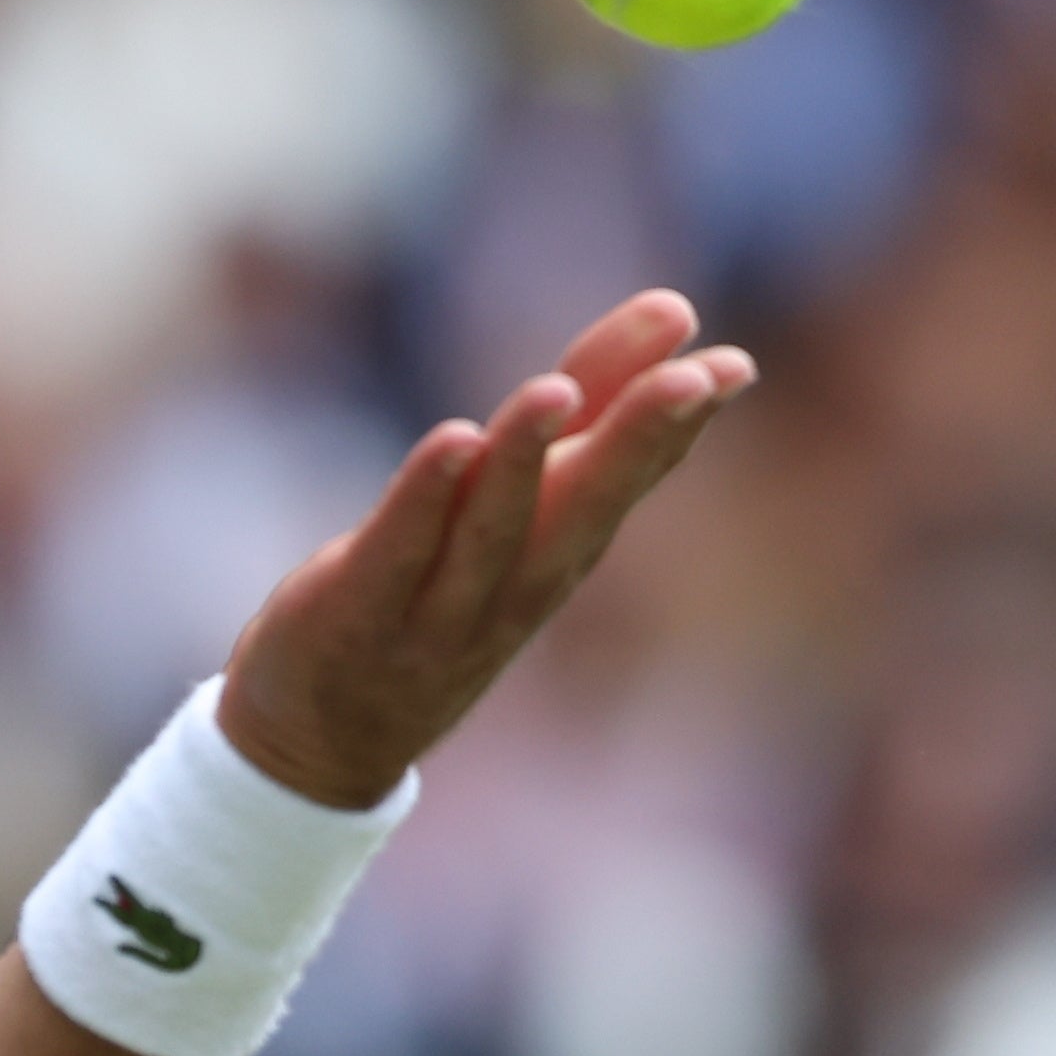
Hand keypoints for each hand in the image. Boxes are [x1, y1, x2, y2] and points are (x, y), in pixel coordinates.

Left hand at [212, 292, 755, 810]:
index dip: (678, 423)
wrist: (325, 741)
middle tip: (690, 379)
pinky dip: (427, 499)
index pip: (629, 479)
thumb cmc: (440, 594)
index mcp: (561, 550)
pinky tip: (452, 440)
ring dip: (525, 460)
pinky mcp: (356, 610)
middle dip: (639, 441)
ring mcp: (440, 607)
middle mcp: (518, 582)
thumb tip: (674, 314)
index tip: (730, 366)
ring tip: (553, 391)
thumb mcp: (521, 501)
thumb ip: (584, 409)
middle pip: (585, 507)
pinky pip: (399, 551)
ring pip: (493, 529)